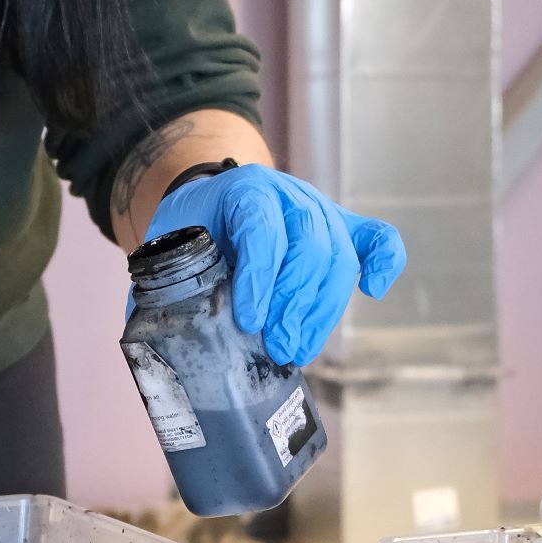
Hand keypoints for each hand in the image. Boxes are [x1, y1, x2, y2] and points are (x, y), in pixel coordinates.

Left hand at [146, 164, 403, 366]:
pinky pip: (377, 238)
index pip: (261, 228)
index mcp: (243, 191)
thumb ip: (161, 284)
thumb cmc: (188, 231)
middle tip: (277, 349)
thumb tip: (155, 341)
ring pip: (339, 255)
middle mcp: (289, 195)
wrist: (210, 201)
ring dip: (323, 310)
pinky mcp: (343, 229)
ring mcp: (320, 210)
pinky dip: (385, 261)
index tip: (248, 320)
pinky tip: (374, 289)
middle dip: (295, 302)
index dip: (259, 276)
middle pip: (310, 243)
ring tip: (299, 351)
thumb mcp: (167, 246)